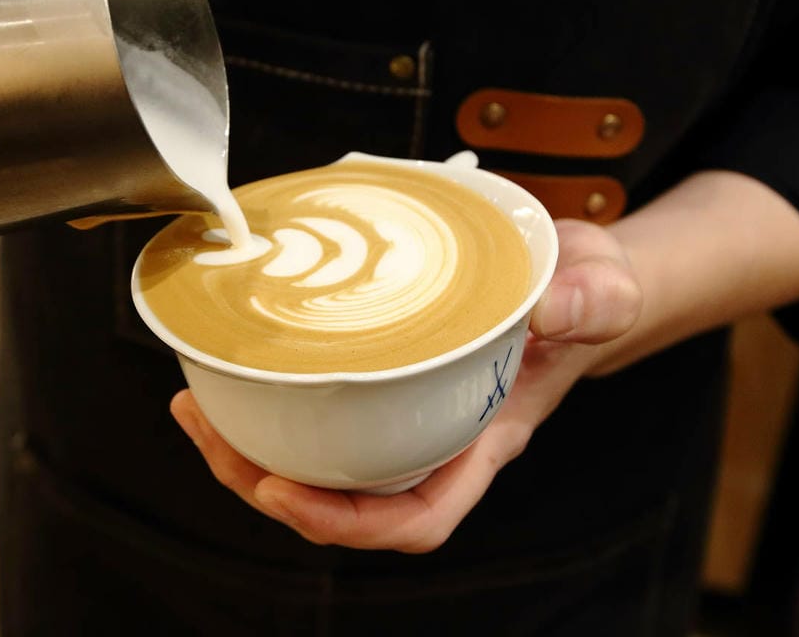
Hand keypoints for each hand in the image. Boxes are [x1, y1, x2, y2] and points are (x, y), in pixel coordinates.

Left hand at [171, 219, 640, 552]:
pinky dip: (270, 404)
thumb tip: (548, 311)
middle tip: (203, 427)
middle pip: (343, 502)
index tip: (281, 491)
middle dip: (263, 484)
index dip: (344, 524)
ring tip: (194, 406)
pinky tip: (233, 374)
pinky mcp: (386, 377)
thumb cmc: (588, 292)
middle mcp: (438, 438)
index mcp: (485, 437)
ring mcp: (409, 412)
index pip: (416, 517)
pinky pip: (321, 413)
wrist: (576, 274)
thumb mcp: (604, 286)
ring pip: (320, 463)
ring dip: (249, 449)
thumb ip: (590, 301)